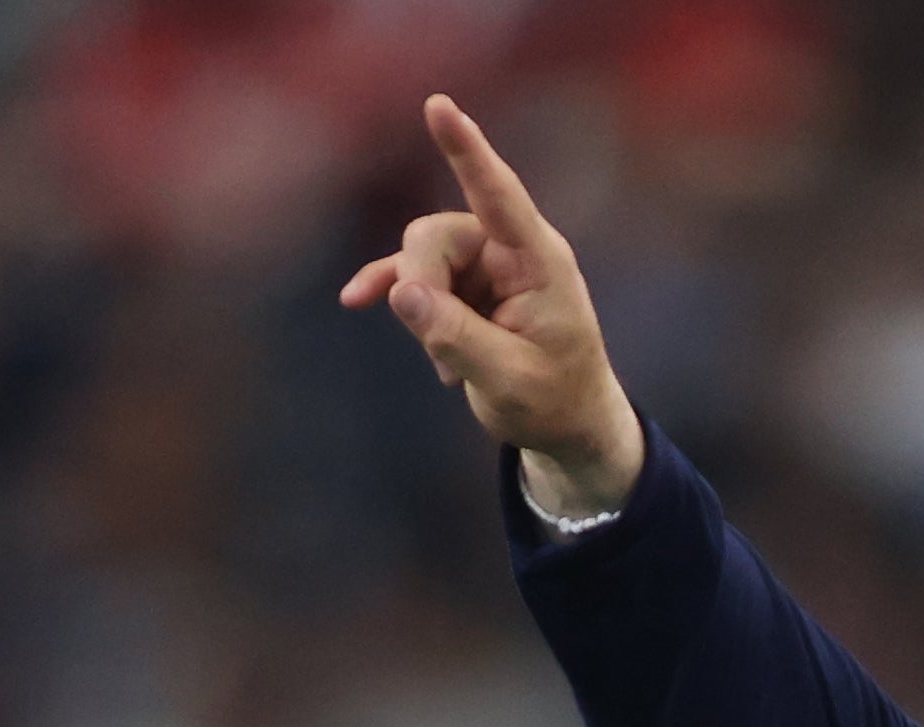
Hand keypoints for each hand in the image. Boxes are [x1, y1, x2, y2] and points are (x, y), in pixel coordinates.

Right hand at [337, 94, 642, 515]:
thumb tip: (402, 290)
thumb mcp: (508, 381)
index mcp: (539, 262)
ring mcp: (483, 266)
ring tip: (452, 368)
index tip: (439, 105)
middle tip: (439, 351)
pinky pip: (410, 273)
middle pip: (436, 235)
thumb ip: (457, 337)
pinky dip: (391, 290)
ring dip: (420, 311)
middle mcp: (510, 253)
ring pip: (419, 258)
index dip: (467, 150)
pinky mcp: (460, 286)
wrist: (567, 425)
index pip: (499, 195)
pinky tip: (356, 299)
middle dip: (420, 285)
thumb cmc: (554, 401)